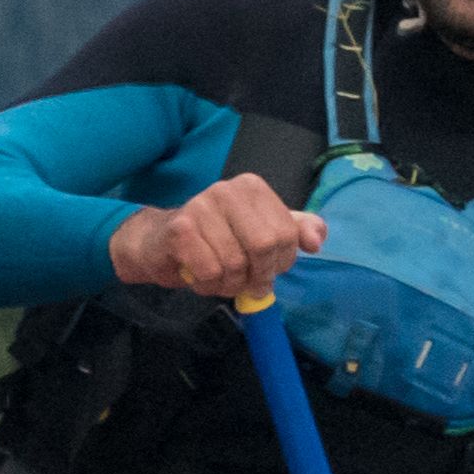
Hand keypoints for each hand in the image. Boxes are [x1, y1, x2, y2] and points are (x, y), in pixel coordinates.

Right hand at [108, 170, 325, 308]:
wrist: (157, 243)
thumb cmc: (213, 239)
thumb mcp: (259, 231)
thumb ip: (294, 231)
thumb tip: (316, 242)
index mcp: (252, 187)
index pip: (287, 233)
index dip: (281, 262)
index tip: (268, 269)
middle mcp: (227, 190)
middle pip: (264, 246)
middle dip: (258, 274)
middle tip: (248, 283)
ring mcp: (200, 206)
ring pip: (235, 263)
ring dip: (229, 284)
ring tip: (220, 280)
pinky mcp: (179, 229)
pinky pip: (209, 271)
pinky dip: (208, 285)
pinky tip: (200, 279)